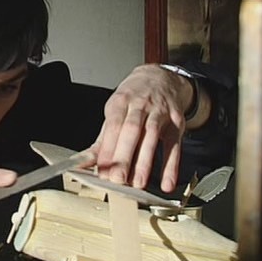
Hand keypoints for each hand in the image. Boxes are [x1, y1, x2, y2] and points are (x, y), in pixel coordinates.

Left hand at [90, 64, 193, 192]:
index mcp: (121, 102)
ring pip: (152, 137)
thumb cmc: (133, 98)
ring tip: (138, 183)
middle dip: (124, 156)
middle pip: (132, 131)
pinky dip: (171, 166)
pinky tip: (167, 182)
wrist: (161, 77)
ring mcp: (160, 113)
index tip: (101, 169)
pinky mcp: (176, 122)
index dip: (107, 149)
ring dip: (145, 162)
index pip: (113, 126)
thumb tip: (85, 162)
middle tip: (117, 179)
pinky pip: (175, 145)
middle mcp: (140, 105)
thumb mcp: (114, 111)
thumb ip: (102, 139)